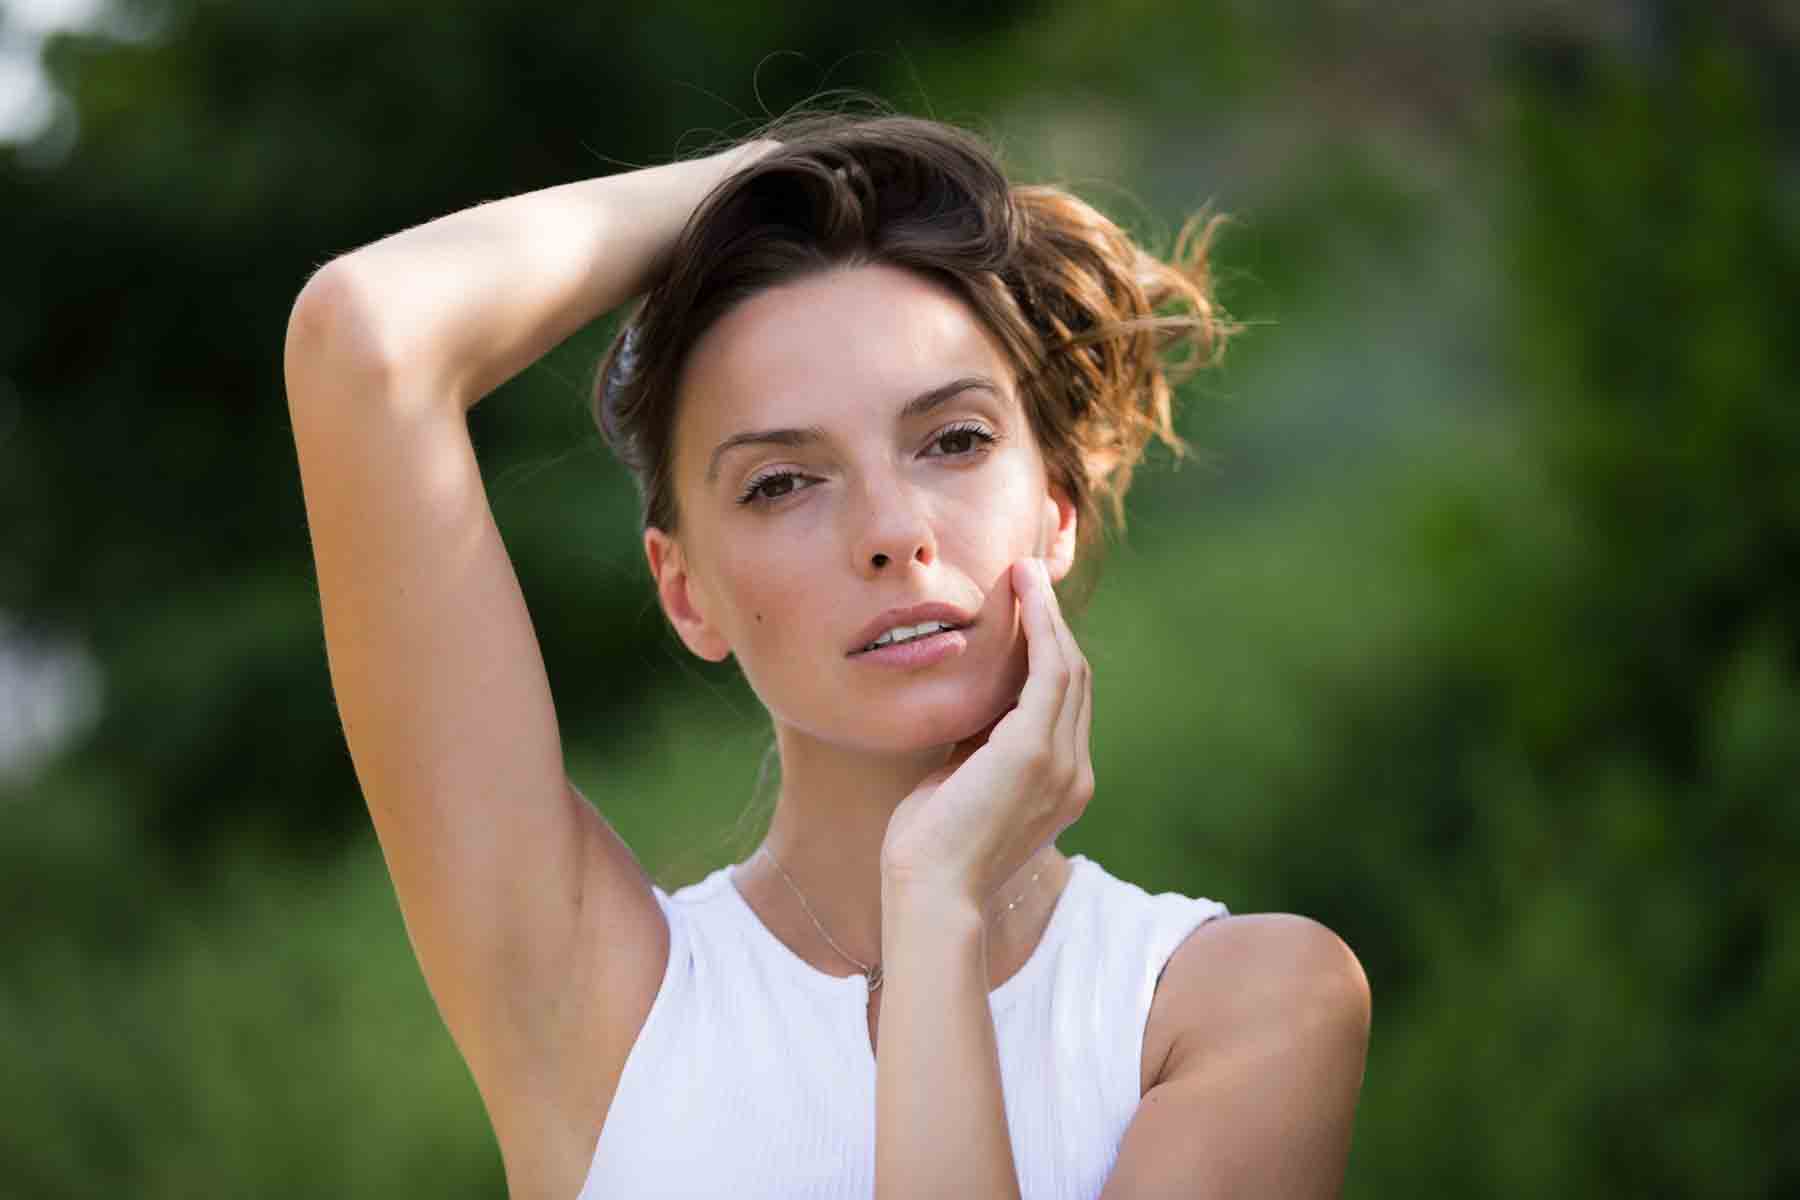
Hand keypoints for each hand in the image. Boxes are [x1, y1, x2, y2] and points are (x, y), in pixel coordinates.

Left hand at [879, 557, 1093, 911]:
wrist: (930, 891)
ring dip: (1047, 614)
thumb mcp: (965, 783)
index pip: (1065, 703)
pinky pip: (1050, 672)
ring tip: (1025, 573)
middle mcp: (1075, 774)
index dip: (1051, 650)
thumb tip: (975, 704)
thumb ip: (981, 745)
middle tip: (1028, 575)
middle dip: (1053, 622)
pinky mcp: (1036, 751)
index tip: (1027, 610)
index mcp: (1062, 785)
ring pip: (1068, 668)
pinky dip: (1041, 628)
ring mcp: (1062, 763)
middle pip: (1075, 678)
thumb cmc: (932, 845)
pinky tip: (1024, 597)